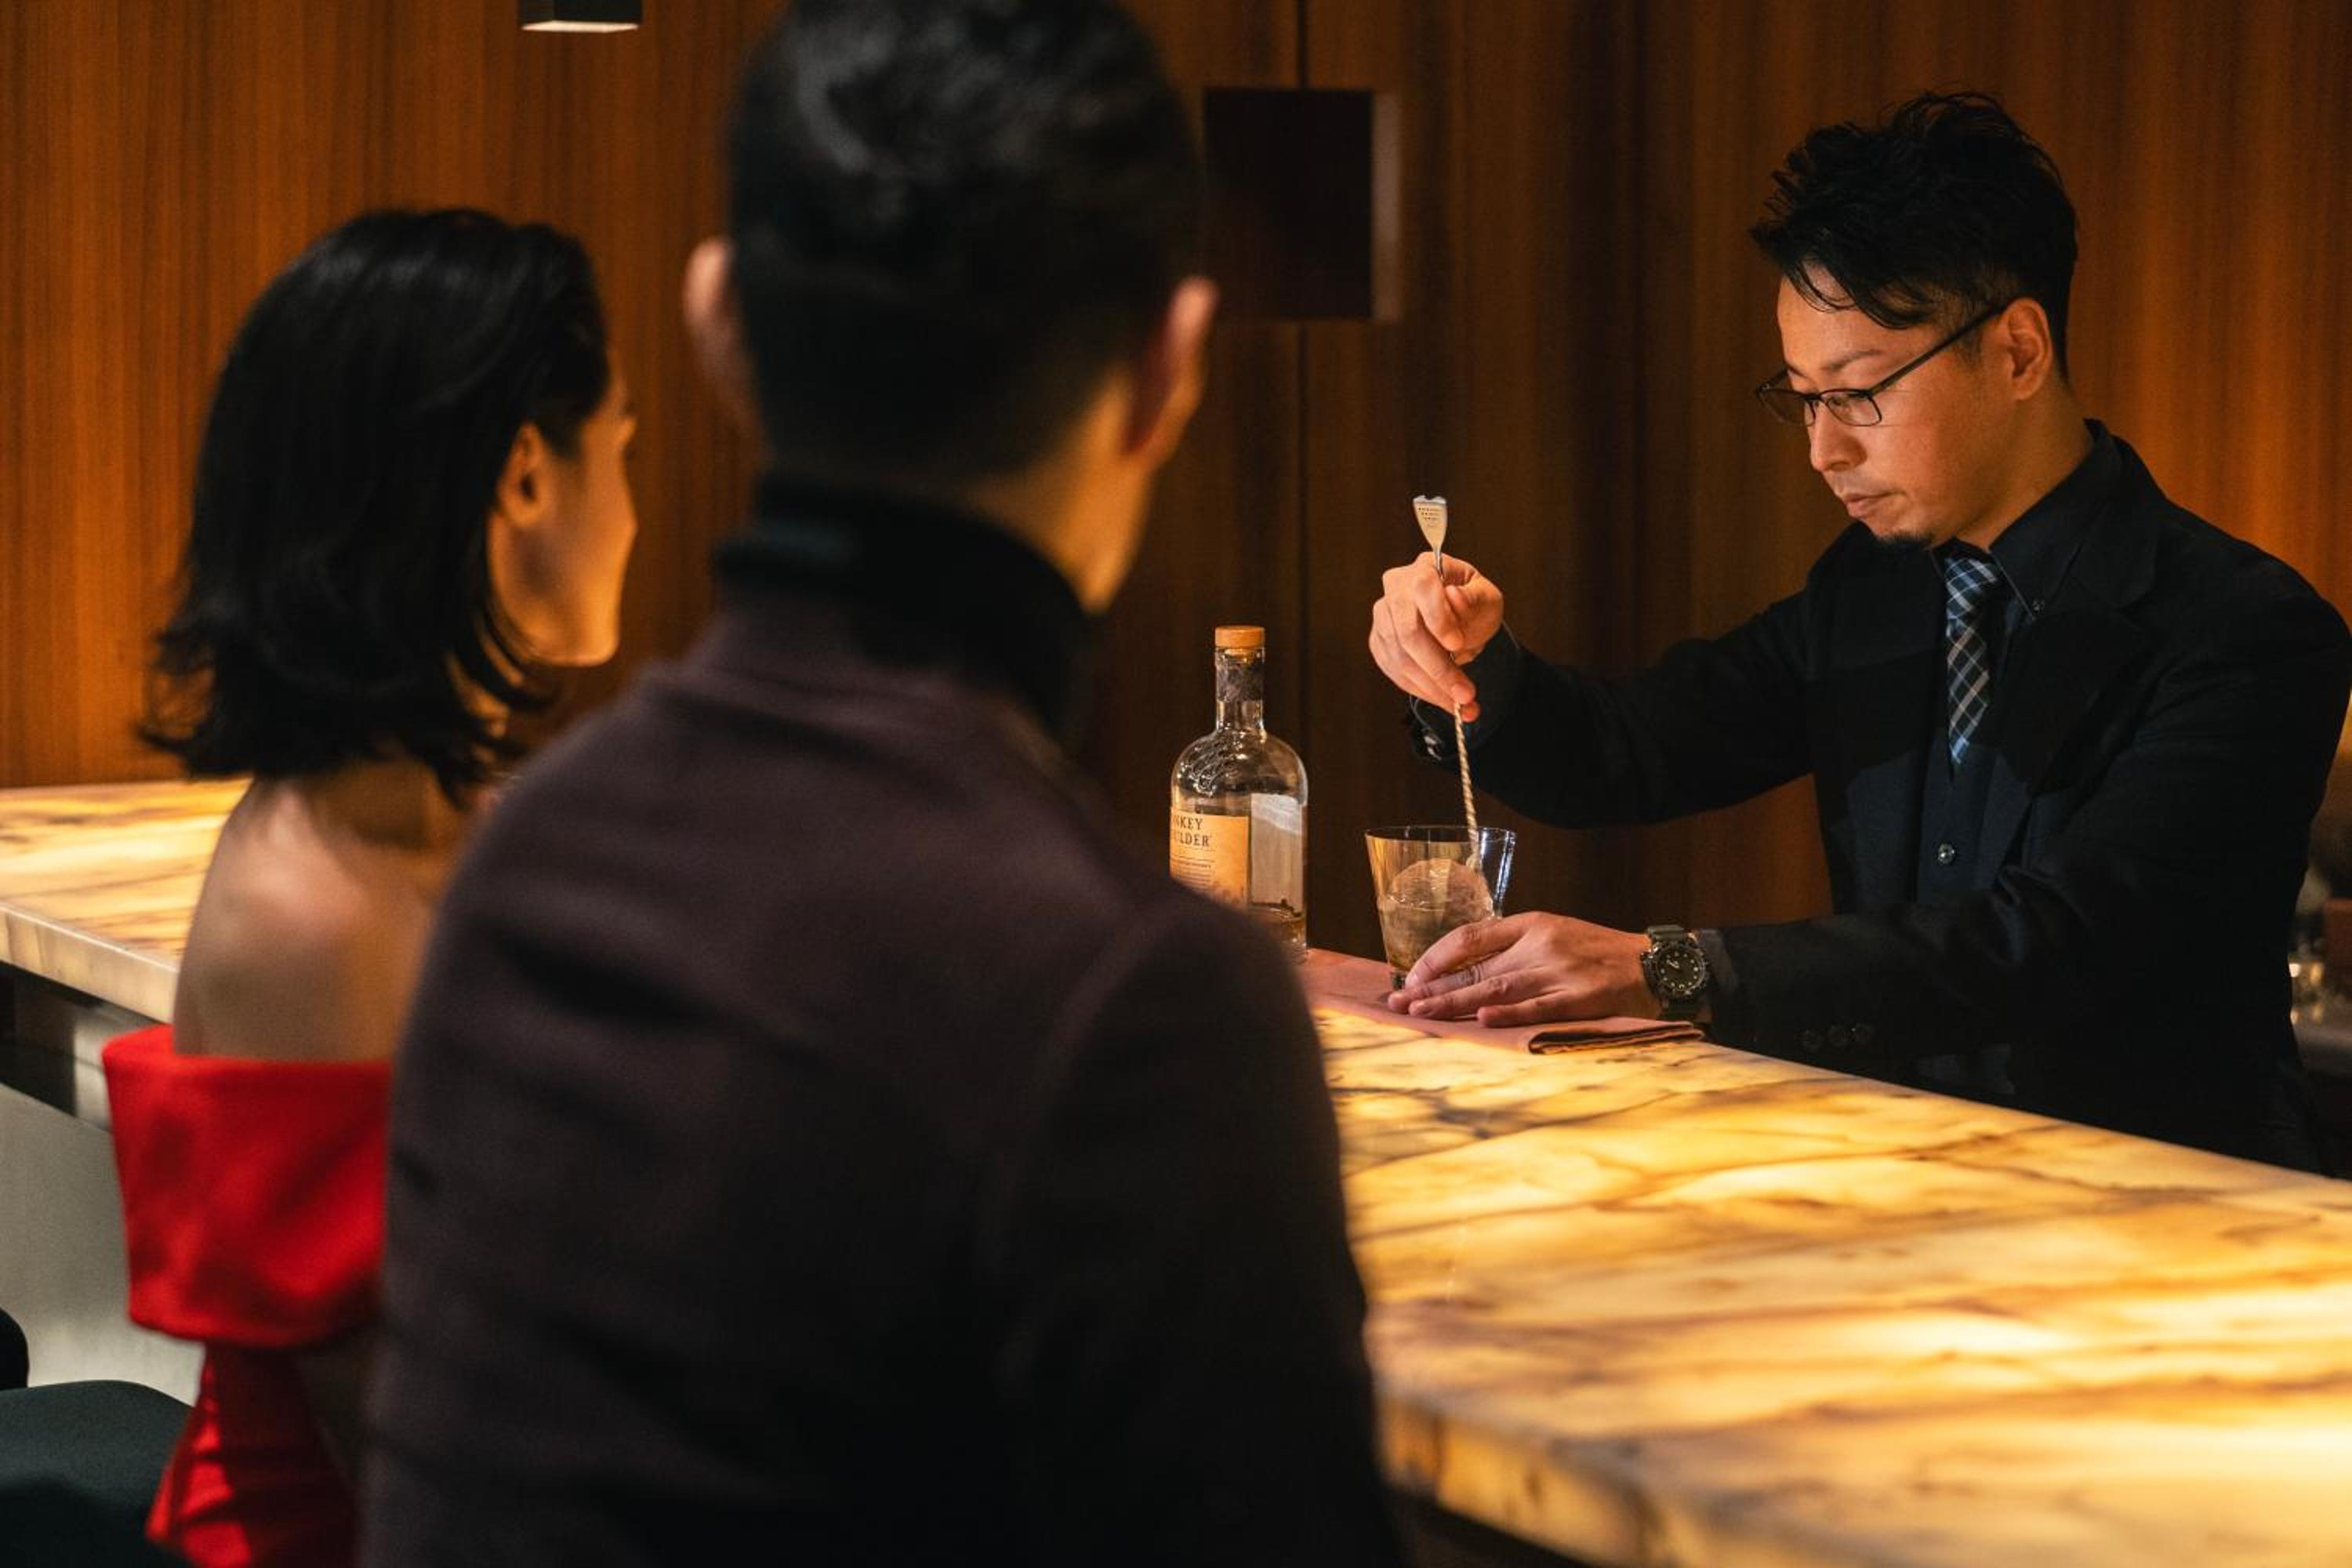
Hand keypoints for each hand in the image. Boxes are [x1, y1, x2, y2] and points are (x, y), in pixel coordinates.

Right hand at [1368, 553, 1505, 720]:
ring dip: (1432, 687)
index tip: (1458, 645)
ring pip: (1400, 658)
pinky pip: (1395, 672)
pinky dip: (1421, 690)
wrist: (1459, 620)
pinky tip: (1442, 698)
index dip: (1438, 619)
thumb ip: (1474, 599)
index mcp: (1425, 568)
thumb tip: (1454, 596)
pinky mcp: (1379, 642)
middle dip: (1438, 668)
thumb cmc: (1473, 604)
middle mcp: (1396, 589)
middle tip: (1465, 694)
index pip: (1423, 588)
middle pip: (1407, 632)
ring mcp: (1383, 617)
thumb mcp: (1487, 599)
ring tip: (1461, 705)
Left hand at [1386, 912, 1653, 1025]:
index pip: (1471, 936)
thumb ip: (1515, 948)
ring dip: (1456, 1003)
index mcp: (1532, 924)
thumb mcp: (1556, 935)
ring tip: (1422, 1015)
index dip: (1436, 958)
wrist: (1655, 965)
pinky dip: (1510, 1014)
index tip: (1411, 979)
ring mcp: (1560, 972)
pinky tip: (1483, 1019)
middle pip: (1476, 967)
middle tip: (1398, 1004)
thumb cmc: (1601, 954)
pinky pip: (1539, 1007)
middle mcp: (1540, 945)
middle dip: (1433, 987)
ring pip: (1497, 987)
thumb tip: (1464, 970)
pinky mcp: (1581, 998)